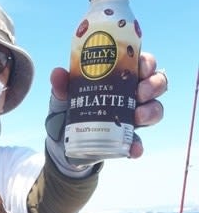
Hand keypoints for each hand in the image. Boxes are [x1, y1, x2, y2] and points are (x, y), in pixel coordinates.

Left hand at [49, 52, 166, 158]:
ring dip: (151, 112)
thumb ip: (61, 86)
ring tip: (138, 117)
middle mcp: (132, 95)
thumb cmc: (68, 111)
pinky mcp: (126, 140)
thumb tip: (57, 74)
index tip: (141, 67)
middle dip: (153, 85)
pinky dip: (137, 146)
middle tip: (140, 93)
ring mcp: (132, 118)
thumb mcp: (62, 98)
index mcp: (120, 78)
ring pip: (155, 110)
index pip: (141, 64)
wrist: (62, 144)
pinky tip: (133, 149)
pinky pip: (138, 142)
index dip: (147, 63)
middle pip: (156, 84)